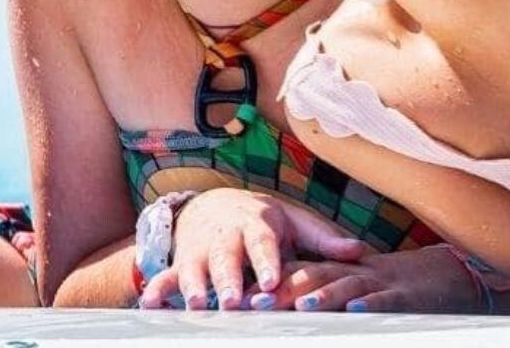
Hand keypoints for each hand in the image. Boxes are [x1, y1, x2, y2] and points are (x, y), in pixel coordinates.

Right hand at [139, 188, 367, 310]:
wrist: (214, 205)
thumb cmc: (261, 220)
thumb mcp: (292, 221)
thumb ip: (323, 238)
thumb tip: (360, 251)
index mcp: (256, 224)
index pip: (262, 242)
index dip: (267, 260)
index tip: (273, 280)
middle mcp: (225, 236)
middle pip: (226, 258)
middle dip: (227, 279)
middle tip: (232, 302)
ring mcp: (200, 249)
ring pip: (195, 267)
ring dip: (194, 286)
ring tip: (197, 304)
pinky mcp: (181, 261)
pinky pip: (166, 275)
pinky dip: (157, 289)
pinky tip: (149, 305)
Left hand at [273, 245, 487, 312]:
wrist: (442, 275)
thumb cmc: (388, 287)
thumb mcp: (350, 289)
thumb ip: (321, 295)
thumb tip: (284, 310)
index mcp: (336, 270)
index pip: (296, 272)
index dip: (268, 283)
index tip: (240, 298)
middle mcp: (352, 273)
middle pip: (313, 276)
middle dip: (282, 289)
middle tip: (255, 302)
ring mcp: (378, 283)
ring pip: (346, 285)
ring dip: (323, 295)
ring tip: (301, 305)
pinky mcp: (405, 296)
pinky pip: (387, 299)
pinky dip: (372, 302)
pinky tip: (357, 309)